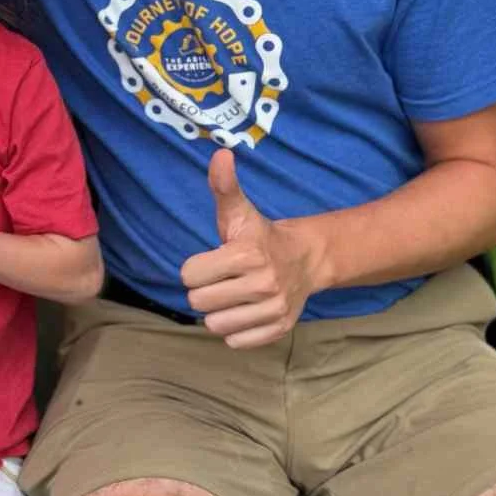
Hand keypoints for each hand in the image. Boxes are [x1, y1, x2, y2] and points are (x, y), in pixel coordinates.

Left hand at [180, 149, 319, 348]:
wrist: (306, 259)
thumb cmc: (259, 235)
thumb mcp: (239, 211)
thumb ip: (224, 186)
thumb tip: (220, 153)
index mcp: (247, 254)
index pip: (189, 276)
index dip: (195, 268)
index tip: (211, 261)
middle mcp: (263, 283)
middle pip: (198, 302)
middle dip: (205, 290)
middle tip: (222, 279)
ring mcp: (273, 308)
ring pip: (214, 325)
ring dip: (218, 312)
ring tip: (233, 295)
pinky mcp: (279, 328)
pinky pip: (235, 342)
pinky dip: (235, 330)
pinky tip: (245, 310)